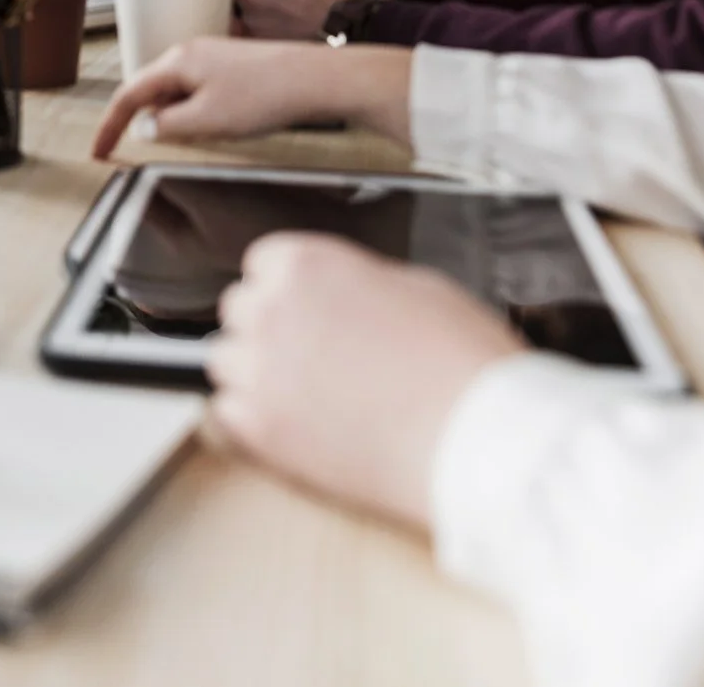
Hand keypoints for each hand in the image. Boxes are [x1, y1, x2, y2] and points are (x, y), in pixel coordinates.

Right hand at [91, 37, 413, 157]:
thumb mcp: (206, 121)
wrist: (317, 79)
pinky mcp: (235, 66)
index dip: (110, 126)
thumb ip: (168, 126)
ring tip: (194, 140)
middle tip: (141, 151)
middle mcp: (191, 52)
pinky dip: (196, 112)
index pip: (128, 94)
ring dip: (174, 118)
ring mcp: (214, 57)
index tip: (98, 151)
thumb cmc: (265, 95)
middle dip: (143, 121)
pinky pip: (200, 90)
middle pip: (151, 89)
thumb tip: (146, 128)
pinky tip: (217, 127)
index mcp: (177, 61)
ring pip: (178, 91)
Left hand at [208, 233, 524, 528]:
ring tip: (307, 395)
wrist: (478, 439)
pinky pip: (225, 415)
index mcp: (307, 264)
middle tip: (314, 354)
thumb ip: (357, 282)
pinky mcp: (260, 430)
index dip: (291, 290)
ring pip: (226, 362)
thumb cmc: (462, 362)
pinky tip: (296, 427)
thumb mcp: (418, 286)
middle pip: (240, 310)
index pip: (264, 264)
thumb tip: (344, 295)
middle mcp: (271, 310)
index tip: (310, 310)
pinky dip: (251, 421)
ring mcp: (259, 371)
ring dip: (256, 373)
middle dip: (270, 328)